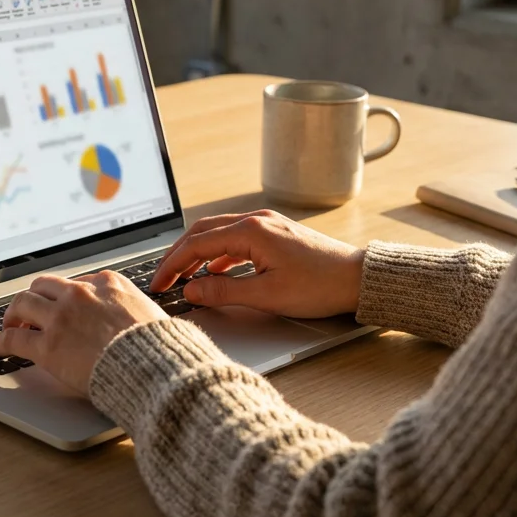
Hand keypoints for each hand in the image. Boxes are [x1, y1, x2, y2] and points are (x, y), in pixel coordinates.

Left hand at [0, 272, 167, 393]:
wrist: (155, 368)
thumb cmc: (160, 349)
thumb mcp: (151, 313)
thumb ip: (132, 309)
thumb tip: (135, 316)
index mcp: (108, 283)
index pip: (75, 282)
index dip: (63, 296)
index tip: (59, 306)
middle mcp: (80, 294)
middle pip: (43, 286)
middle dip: (34, 298)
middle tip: (28, 313)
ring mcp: (61, 318)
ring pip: (22, 303)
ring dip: (13, 315)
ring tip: (9, 327)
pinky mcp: (48, 346)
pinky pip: (13, 339)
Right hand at [149, 210, 364, 318]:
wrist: (358, 279)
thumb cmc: (320, 286)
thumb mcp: (267, 295)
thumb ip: (223, 291)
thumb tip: (191, 290)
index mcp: (251, 232)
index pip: (196, 245)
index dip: (172, 265)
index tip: (158, 284)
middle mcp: (256, 221)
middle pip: (202, 233)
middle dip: (178, 256)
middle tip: (162, 279)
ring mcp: (267, 225)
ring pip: (218, 234)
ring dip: (197, 254)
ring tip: (183, 277)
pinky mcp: (275, 234)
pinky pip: (235, 239)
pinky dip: (218, 255)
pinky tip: (214, 272)